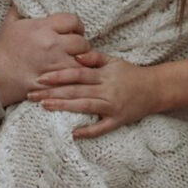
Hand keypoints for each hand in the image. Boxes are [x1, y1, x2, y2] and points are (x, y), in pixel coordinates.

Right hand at [0, 7, 90, 105]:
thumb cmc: (4, 49)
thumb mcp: (10, 23)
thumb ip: (20, 9)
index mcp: (44, 28)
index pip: (73, 20)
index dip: (76, 25)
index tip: (74, 30)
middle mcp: (53, 45)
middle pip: (82, 42)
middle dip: (81, 44)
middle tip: (76, 47)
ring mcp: (56, 64)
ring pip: (83, 61)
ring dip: (81, 61)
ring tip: (76, 61)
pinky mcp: (57, 81)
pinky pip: (76, 77)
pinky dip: (77, 75)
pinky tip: (73, 75)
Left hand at [27, 50, 158, 136]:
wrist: (155, 89)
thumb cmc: (130, 73)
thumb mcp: (113, 61)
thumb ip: (94, 57)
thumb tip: (77, 54)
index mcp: (103, 74)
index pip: (77, 73)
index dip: (58, 75)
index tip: (40, 77)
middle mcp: (106, 90)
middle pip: (76, 91)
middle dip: (53, 93)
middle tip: (32, 95)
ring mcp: (112, 106)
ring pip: (84, 107)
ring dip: (64, 107)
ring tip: (45, 106)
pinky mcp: (118, 120)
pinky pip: (102, 128)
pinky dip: (88, 131)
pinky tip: (72, 133)